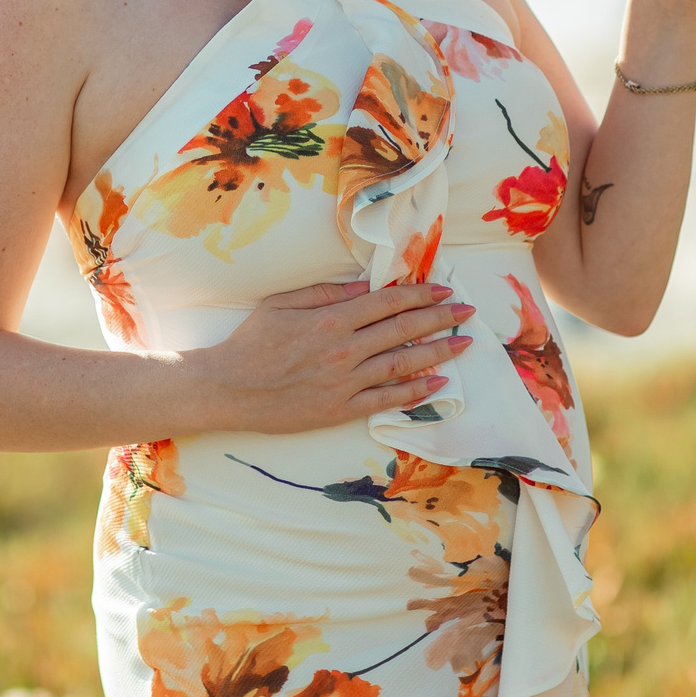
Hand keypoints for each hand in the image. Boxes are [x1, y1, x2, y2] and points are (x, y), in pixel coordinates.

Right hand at [188, 280, 473, 433]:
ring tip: (463, 344)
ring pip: (403, 363)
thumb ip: (325, 293)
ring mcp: (345, 382)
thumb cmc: (250, 343)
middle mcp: (345, 349)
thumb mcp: (282, 304)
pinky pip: (387, 400)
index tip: (444, 289)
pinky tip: (437, 383)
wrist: (228, 389)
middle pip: (404, 329)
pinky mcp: (341, 410)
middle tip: (467, 311)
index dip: (420, 294)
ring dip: (438, 352)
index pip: (388, 302)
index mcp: (332, 319)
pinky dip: (415, 391)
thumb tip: (366, 286)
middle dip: (440, 317)